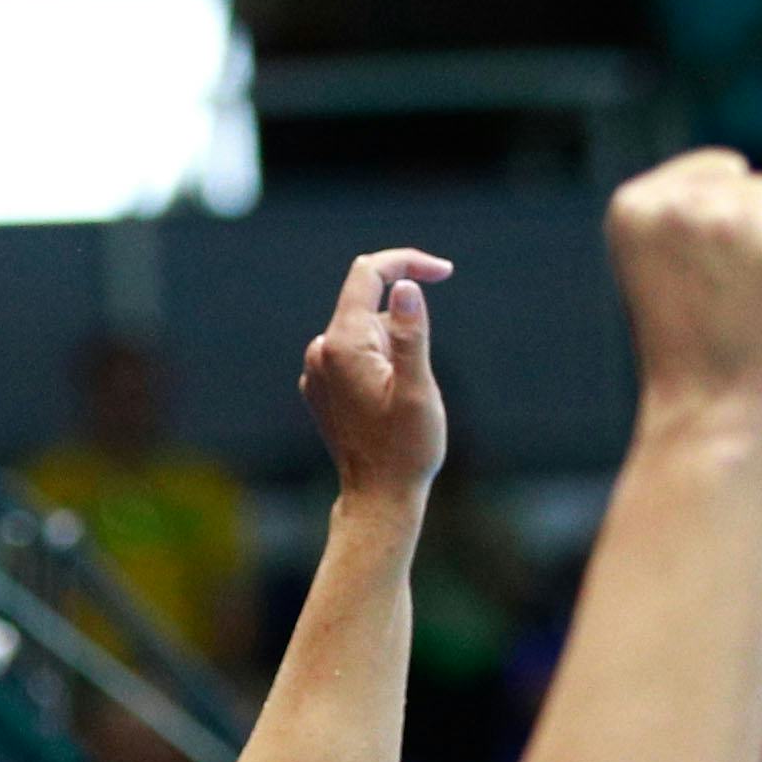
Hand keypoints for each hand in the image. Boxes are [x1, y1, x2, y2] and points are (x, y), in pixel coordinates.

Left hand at [299, 248, 452, 501]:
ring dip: (394, 350)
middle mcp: (320, 352)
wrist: (378, 498)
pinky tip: (389, 405)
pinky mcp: (322, 388)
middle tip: (421, 378)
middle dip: (405, 327)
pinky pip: (356, 356)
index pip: (368, 274)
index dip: (407, 262)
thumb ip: (411, 334)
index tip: (444, 272)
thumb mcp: (418, 389)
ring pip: (365, 333)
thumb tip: (406, 286)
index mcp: (341, 345)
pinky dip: (380, 364)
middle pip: (369, 306)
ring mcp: (317, 371)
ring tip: (404, 401)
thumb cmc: (406, 449)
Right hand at [607, 149, 761, 442]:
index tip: (701, 294)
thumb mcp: (679, 269)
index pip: (724, 176)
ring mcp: (739, 223)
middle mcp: (682, 206)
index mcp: (637, 207)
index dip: (730, 237)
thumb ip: (723, 215)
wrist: (714, 431)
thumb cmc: (700, 363)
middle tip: (737, 315)